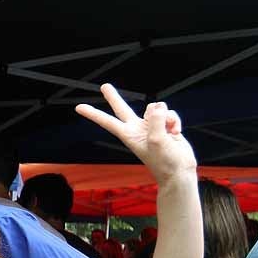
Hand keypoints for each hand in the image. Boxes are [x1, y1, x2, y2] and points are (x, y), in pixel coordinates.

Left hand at [76, 84, 195, 183]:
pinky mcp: (165, 125)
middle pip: (122, 109)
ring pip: (156, 108)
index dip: (93, 114)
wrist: (179, 172)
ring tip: (169, 133)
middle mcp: (137, 129)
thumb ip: (156, 121)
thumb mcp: (157, 140)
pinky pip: (170, 113)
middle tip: (104, 86)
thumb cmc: (165, 161)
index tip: (78, 107)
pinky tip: (176, 133)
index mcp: (128, 135)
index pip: (107, 122)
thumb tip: (159, 106)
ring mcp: (151, 126)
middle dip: (113, 97)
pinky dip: (175, 120)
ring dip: (166, 117)